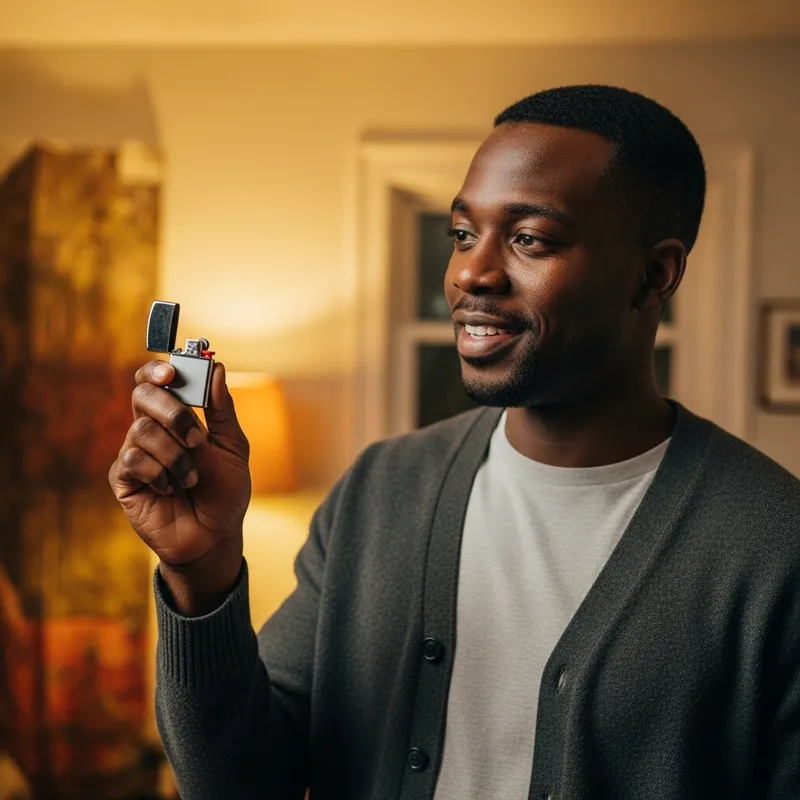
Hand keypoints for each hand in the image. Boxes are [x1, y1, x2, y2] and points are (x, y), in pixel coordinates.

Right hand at [109, 360, 250, 612]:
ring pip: (142, 431)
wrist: (215, 535)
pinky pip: (133, 461)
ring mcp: (135, 452)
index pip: (155, 379)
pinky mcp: (124, 479)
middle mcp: (152, 428)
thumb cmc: (225, 491)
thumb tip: (215, 367)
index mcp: (177, 415)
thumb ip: (222, 409)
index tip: (171, 373)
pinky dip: (160, 474)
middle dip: (173, 412)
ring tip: (192, 478)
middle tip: (197, 439)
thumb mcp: (233, 446)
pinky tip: (171, 489)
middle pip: (143, 395)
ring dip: (176, 455)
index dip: (157, 370)